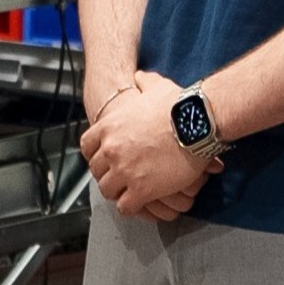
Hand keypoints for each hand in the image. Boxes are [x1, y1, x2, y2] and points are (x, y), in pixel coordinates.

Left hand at [79, 70, 212, 218]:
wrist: (196, 123)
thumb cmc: (180, 106)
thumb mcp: (156, 86)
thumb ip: (143, 82)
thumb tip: (140, 77)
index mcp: (110, 126)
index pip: (87, 146)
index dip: (96, 154)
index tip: (105, 159)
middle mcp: (111, 149)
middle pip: (97, 170)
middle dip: (108, 174)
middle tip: (120, 177)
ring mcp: (124, 171)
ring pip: (107, 191)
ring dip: (118, 192)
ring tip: (130, 192)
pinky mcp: (140, 189)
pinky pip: (126, 207)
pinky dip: (132, 207)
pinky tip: (141, 203)